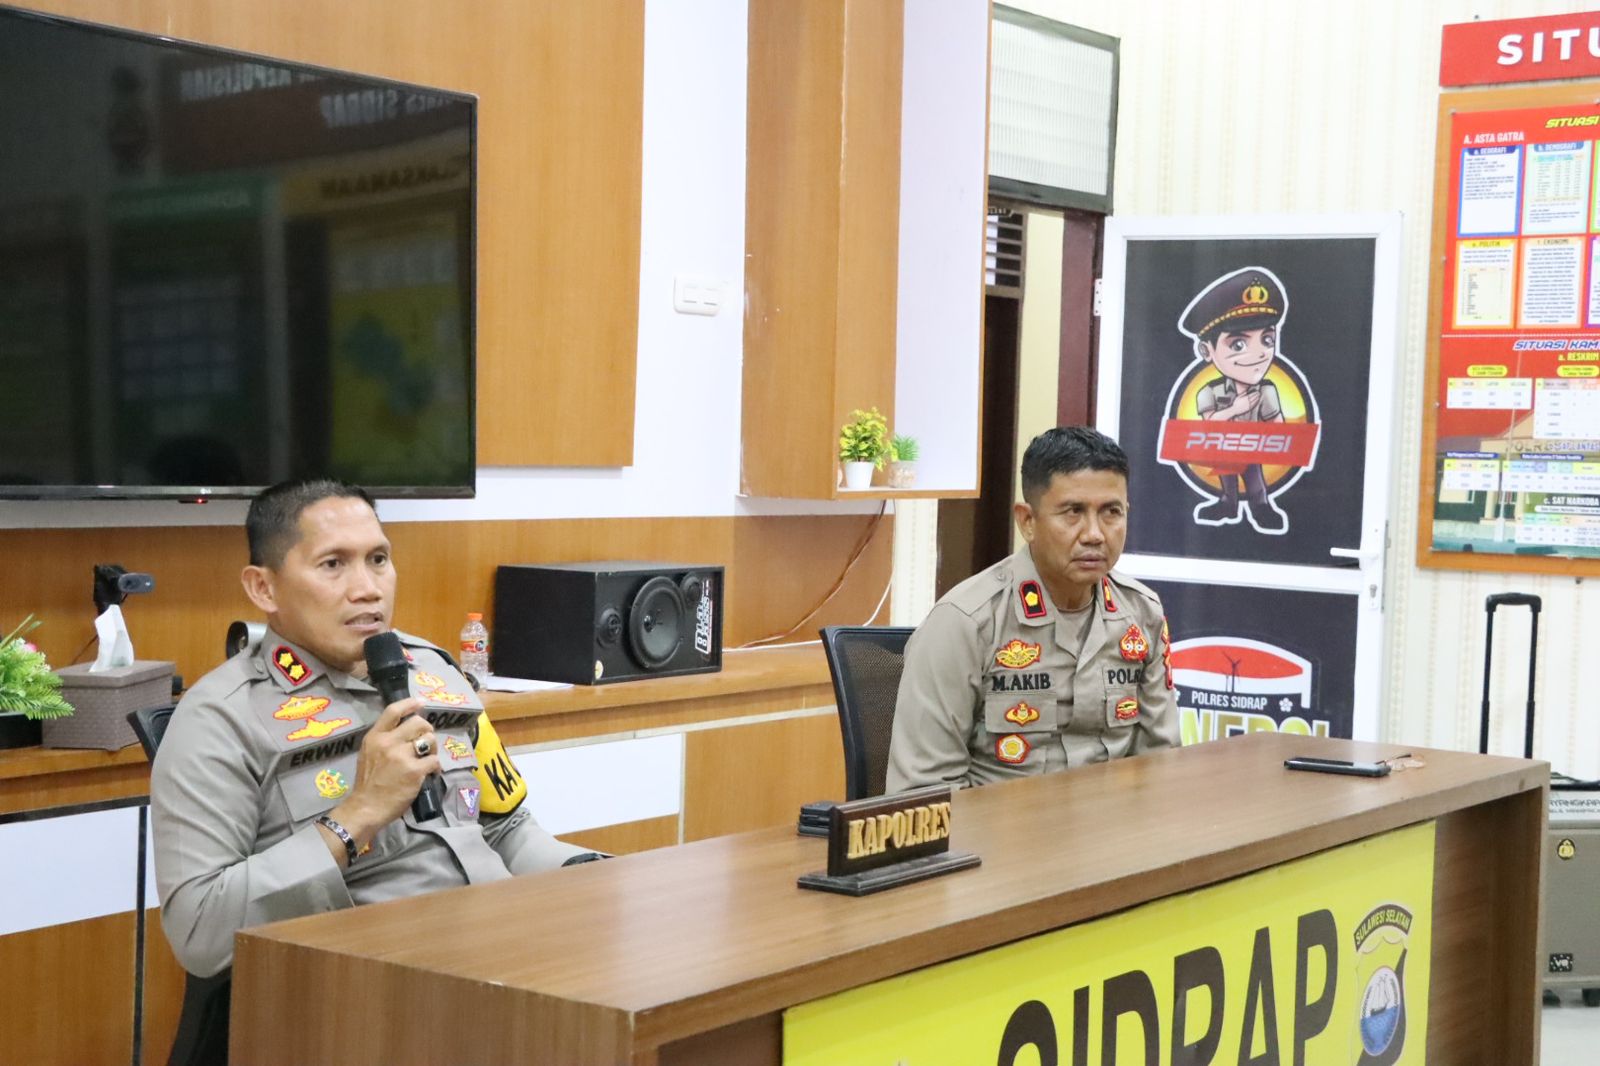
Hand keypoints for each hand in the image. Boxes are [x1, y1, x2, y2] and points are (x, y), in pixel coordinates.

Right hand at [324, 697, 435, 855]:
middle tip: (427, 742)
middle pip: (419, 723)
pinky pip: (435, 761)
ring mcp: (402, 756)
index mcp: (375, 736)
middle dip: (427, 730)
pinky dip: (436, 767)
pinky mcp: (415, 771)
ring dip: (434, 749)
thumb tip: (406, 730)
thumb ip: (384, 739)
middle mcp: (389, 742)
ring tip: (428, 759)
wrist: (366, 808)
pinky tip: (431, 773)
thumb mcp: (368, 753)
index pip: (393, 711)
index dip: (410, 704)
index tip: (420, 703)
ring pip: (430, 740)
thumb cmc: (368, 782)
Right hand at [1221, 387, 1258, 419]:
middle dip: (1257, 395)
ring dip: (1257, 398)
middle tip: (1259, 393)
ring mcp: (1249, 405)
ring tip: (1259, 396)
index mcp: (1245, 398)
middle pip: (1254, 397)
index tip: (1257, 391)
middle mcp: (1248, 401)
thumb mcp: (1238, 397)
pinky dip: (1256, 402)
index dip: (1255, 393)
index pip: (1252, 394)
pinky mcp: (1249, 408)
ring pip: (1255, 401)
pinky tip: (1257, 401)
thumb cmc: (1236, 403)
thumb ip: (1242, 394)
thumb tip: (1246, 392)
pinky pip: (1254, 405)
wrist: (1235, 410)